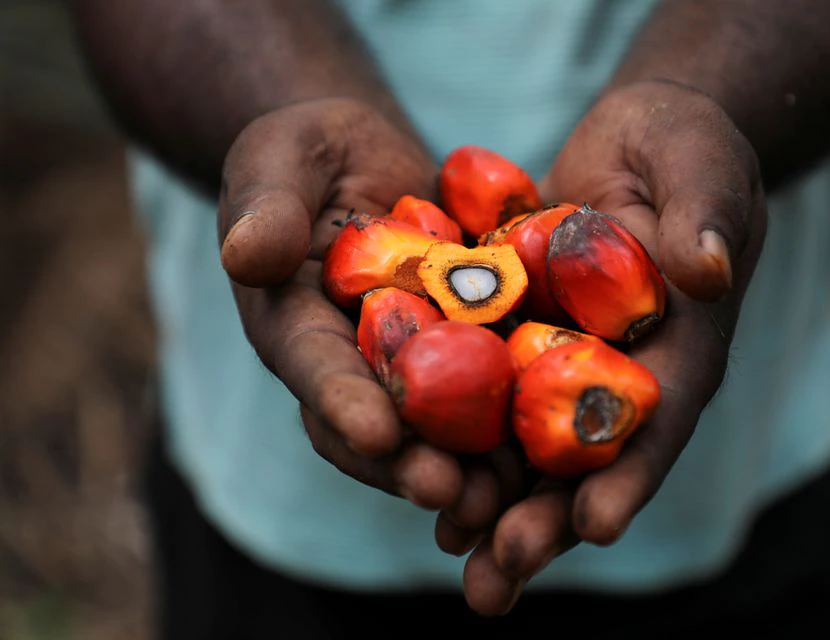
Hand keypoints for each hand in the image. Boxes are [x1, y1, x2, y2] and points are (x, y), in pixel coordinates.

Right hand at [217, 99, 522, 521]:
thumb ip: (266, 205)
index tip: (377, 433)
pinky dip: (515, 420)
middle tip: (450, 491)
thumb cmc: (307, 152)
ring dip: (467, 464)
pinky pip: (489, 388)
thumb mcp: (278, 161)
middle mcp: (351, 360)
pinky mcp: (463, 348)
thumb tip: (245, 254)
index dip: (342, 402)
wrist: (367, 159)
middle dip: (410, 461)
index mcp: (295, 325)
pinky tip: (552, 444)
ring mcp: (410, 361)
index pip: (313, 367)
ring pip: (435, 426)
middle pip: (377, 422)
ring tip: (506, 493)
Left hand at [453, 81, 768, 614]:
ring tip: (462, 570)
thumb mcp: (698, 163)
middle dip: (548, 522)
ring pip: (537, 451)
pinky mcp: (529, 344)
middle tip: (498, 579)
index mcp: (682, 344)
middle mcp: (628, 372)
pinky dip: (465, 448)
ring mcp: (575, 365)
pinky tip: (425, 486)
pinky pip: (495, 404)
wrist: (639, 141)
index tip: (596, 526)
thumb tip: (707, 267)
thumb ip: (705, 211)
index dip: (632, 472)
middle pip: (591, 459)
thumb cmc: (683, 146)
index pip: (663, 416)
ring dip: (499, 512)